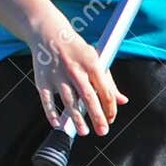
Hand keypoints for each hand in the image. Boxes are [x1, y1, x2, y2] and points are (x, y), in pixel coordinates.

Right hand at [31, 20, 126, 137]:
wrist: (49, 34)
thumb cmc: (76, 51)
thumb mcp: (95, 59)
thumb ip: (108, 82)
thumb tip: (122, 101)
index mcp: (91, 63)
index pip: (104, 89)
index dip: (110, 107)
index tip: (110, 119)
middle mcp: (74, 69)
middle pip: (88, 97)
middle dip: (97, 116)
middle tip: (102, 131)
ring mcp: (57, 75)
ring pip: (69, 101)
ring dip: (77, 119)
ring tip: (84, 132)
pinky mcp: (43, 80)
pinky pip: (47, 100)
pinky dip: (52, 114)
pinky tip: (58, 124)